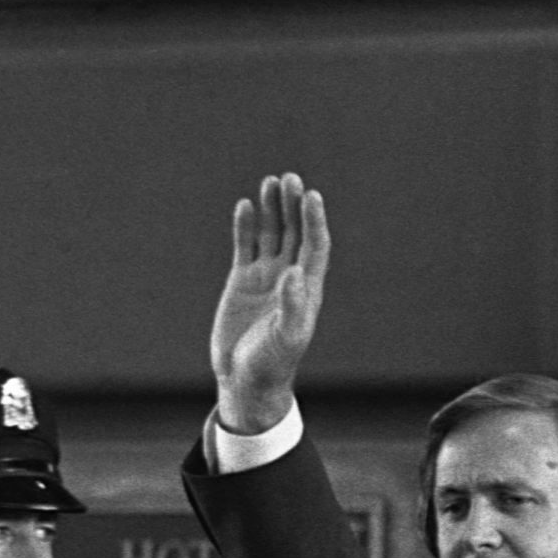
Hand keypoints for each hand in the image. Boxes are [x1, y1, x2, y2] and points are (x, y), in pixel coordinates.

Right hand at [209, 171, 329, 434]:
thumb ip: (292, 305)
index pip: (315, 245)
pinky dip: (246, 227)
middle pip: (295, 233)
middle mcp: (290, 277)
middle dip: (294, 206)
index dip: (314, 220)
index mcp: (307, 288)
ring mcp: (266, 277)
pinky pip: (246, 247)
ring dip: (273, 209)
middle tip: (290, 178)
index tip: (312, 195)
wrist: (245, 379)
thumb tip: (293, 272)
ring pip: (272, 235)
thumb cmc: (272, 362)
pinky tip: (246, 206)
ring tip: (270, 182)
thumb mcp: (285, 337)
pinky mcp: (243, 281)